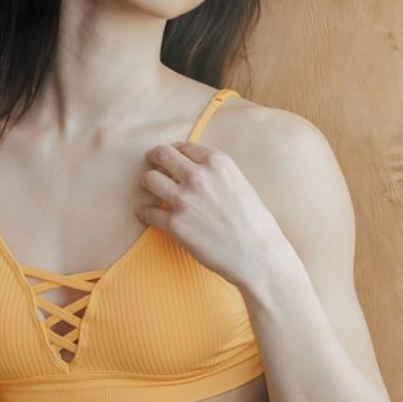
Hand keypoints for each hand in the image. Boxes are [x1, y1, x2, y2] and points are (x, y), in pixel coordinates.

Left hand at [137, 141, 285, 288]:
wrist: (258, 255)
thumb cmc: (255, 223)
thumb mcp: (241, 184)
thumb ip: (217, 174)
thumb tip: (196, 172)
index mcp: (218, 163)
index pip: (185, 146)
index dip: (175, 150)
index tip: (171, 156)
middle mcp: (198, 176)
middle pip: (162, 154)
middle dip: (155, 157)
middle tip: (152, 164)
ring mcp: (184, 200)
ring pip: (149, 179)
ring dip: (147, 182)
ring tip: (149, 188)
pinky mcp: (174, 225)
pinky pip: (147, 211)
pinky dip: (145, 212)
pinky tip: (146, 213)